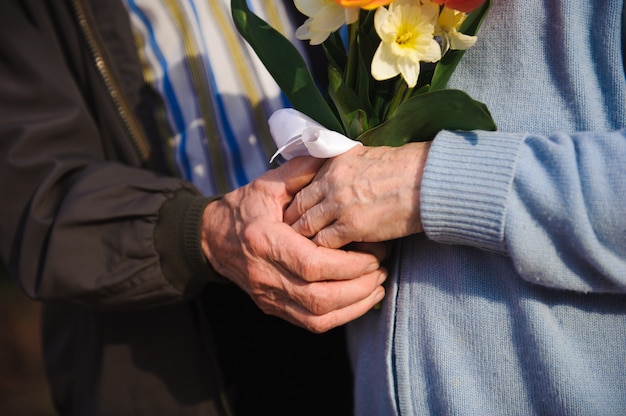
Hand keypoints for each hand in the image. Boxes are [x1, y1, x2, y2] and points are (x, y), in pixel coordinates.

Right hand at [201, 157, 386, 332]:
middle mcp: (265, 274)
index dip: (349, 264)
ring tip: (377, 285)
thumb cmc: (244, 208)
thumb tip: (335, 157)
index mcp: (264, 240)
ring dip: (354, 305)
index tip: (373, 253)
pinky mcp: (273, 308)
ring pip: (318, 317)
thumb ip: (301, 173)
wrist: (211, 239)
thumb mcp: (267, 184)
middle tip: (381, 269)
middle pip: (319, 297)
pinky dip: (341, 317)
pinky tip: (360, 301)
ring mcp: (268, 296)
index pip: (312, 264)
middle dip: (359, 287)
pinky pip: (311, 324)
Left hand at [284, 142, 430, 248]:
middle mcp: (330, 183)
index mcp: (332, 164)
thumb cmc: (403, 168)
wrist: (425, 179)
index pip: (300, 188)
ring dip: (306, 242)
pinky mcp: (352, 226)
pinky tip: (327, 260)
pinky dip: (324, 253)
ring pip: (306, 228)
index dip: (294, 206)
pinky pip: (325, 244)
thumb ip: (342, 168)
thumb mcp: (364, 157)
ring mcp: (339, 205)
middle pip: (298, 209)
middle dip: (292, 226)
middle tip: (290, 241)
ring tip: (305, 254)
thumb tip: (333, 178)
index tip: (291, 218)